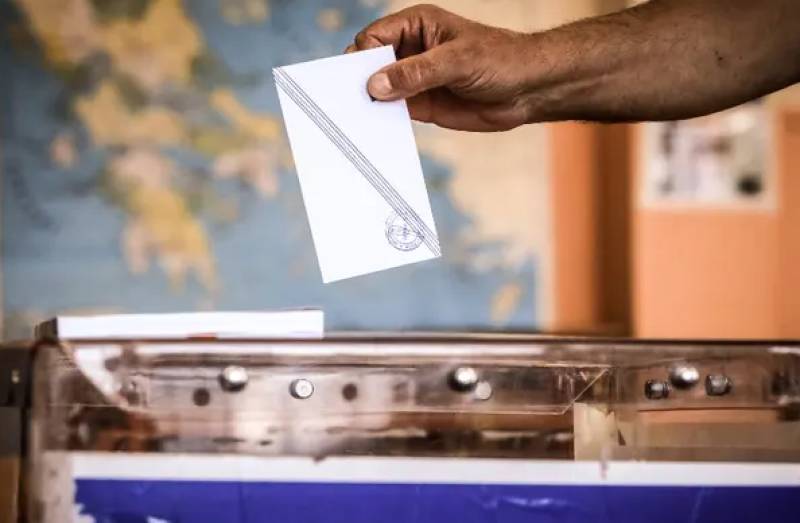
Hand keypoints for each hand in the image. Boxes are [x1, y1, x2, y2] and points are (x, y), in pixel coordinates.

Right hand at [347, 5, 535, 131]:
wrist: (528, 89)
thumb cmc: (500, 60)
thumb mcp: (457, 61)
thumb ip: (416, 73)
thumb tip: (376, 85)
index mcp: (415, 25)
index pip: (373, 38)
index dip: (361, 58)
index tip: (357, 81)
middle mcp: (410, 50)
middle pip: (369, 64)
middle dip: (360, 81)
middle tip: (351, 102)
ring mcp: (414, 79)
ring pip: (379, 90)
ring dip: (370, 104)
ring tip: (359, 120)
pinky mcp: (421, 105)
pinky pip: (394, 111)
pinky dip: (384, 120)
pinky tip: (377, 130)